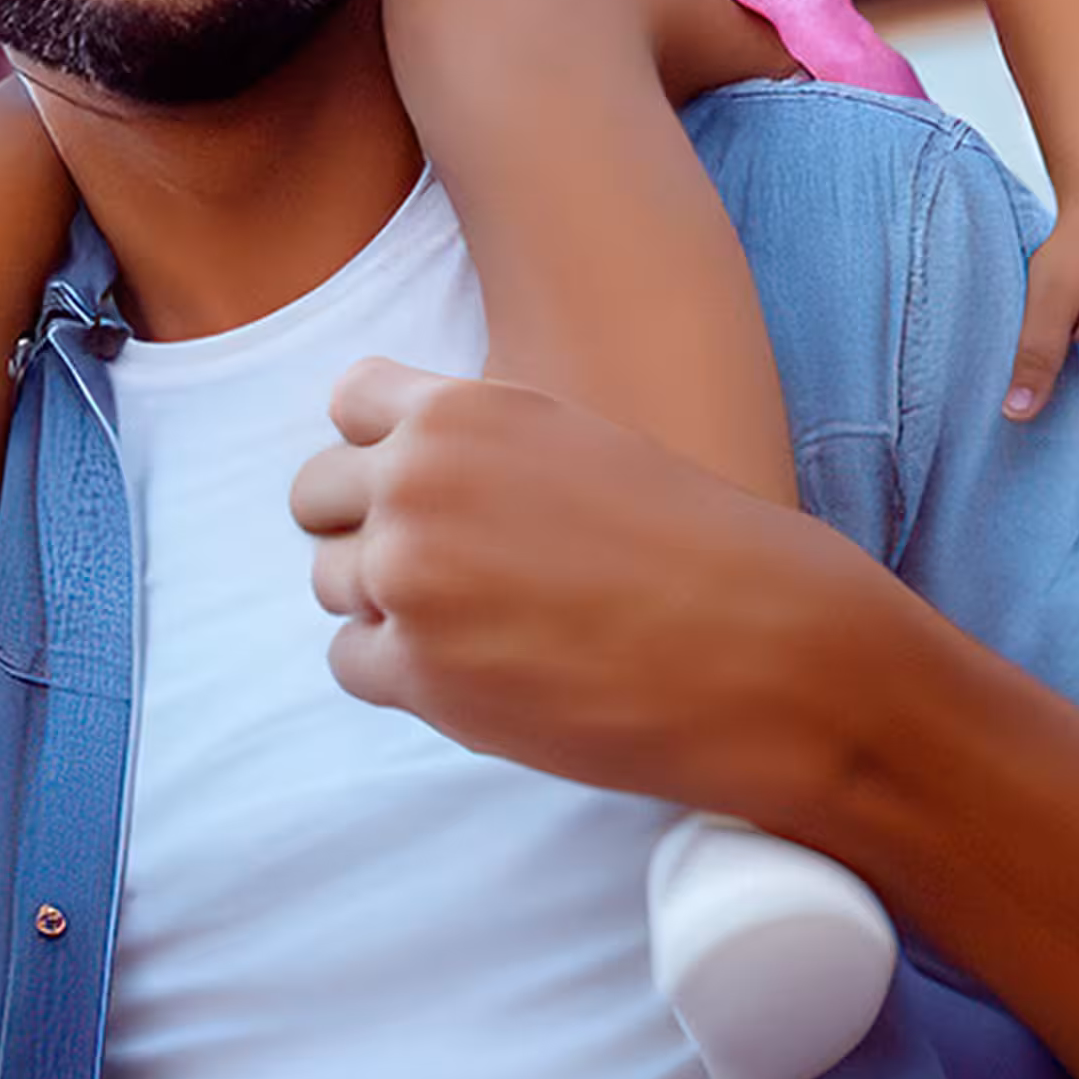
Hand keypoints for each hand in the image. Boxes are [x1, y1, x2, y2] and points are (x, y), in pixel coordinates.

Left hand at [287, 358, 854, 821]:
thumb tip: (389, 472)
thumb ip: (476, 444)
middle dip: (366, 528)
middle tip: (443, 566)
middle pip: (316, 497)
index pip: (348, 404)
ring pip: (332, 582)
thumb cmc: (686, 543)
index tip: (423, 483)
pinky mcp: (420, 674)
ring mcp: (409, 580)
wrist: (763, 648)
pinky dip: (399, 670)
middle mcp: (416, 483)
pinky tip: (473, 667)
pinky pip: (352, 660)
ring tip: (479, 619)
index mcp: (457, 411)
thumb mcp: (573, 442)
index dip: (382, 446)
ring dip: (385, 602)